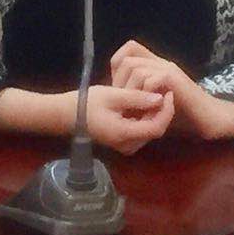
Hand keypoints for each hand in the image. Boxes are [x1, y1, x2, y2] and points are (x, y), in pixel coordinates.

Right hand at [0, 83, 174, 155]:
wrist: (66, 115)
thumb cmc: (87, 103)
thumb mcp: (113, 95)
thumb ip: (137, 98)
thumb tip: (160, 97)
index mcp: (125, 134)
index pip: (156, 127)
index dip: (166, 110)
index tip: (167, 92)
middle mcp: (128, 145)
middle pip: (155, 129)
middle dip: (162, 110)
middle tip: (163, 89)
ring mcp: (125, 145)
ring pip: (149, 130)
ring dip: (155, 113)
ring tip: (156, 92)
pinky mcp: (122, 141)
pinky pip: (141, 130)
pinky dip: (146, 116)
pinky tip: (144, 101)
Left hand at [110, 41, 233, 140]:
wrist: (210, 119)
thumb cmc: (185, 114)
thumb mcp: (156, 102)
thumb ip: (142, 95)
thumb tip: (118, 99)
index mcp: (156, 65)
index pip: (129, 48)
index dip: (117, 66)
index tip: (119, 88)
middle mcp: (161, 63)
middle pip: (128, 60)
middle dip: (120, 84)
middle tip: (126, 105)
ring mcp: (168, 69)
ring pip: (136, 70)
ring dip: (132, 92)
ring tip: (136, 110)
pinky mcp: (175, 79)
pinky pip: (150, 80)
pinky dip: (145, 96)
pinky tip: (149, 110)